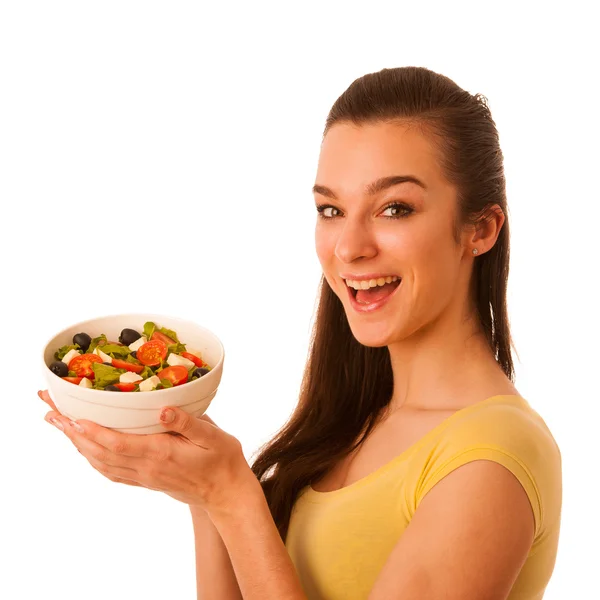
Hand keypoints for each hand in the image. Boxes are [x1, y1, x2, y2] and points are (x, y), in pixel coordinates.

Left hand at [38, 389, 257, 514]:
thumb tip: (163, 410)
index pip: (117, 444)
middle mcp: (146, 468)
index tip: (71, 416)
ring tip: (59, 425)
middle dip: (72, 432)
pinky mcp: (145, 480)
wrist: (226, 492)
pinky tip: (86, 449)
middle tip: (50, 412)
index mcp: (160, 454)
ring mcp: (143, 476)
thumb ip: (186, 423)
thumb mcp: (212, 436)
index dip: (91, 431)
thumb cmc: (222, 460)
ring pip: (100, 462)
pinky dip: (92, 459)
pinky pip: (110, 472)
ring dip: (76, 444)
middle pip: (99, 452)